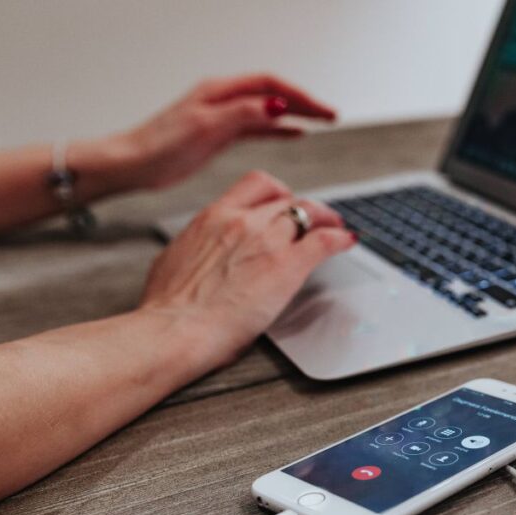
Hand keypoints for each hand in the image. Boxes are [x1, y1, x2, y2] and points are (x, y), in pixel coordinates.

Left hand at [120, 73, 336, 189]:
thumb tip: (277, 106)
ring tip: (322, 122)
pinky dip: (279, 130)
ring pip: (269, 110)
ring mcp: (222, 117)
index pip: (270, 85)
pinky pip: (258, 128)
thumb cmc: (159, 146)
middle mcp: (223, 100)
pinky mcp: (220, 135)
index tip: (323, 110)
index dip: (300, 95)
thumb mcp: (205, 127)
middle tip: (331, 115)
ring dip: (296, 115)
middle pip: (274, 94)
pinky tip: (295, 134)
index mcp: (219, 91)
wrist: (133, 164)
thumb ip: (242, 114)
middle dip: (305, 103)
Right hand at [139, 171, 355, 365]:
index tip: (284, 205)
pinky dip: (340, 238)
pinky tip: (347, 241)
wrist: (175, 328)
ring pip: (307, 213)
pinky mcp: (288, 265)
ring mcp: (267, 241)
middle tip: (315, 221)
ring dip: (325, 219)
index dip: (277, 194)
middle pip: (286, 200)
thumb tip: (200, 255)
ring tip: (335, 228)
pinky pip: (325, 241)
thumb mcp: (176, 260)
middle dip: (302, 209)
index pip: (256, 186)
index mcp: (213, 217)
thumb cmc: (168, 307)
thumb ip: (198, 249)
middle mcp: (242, 221)